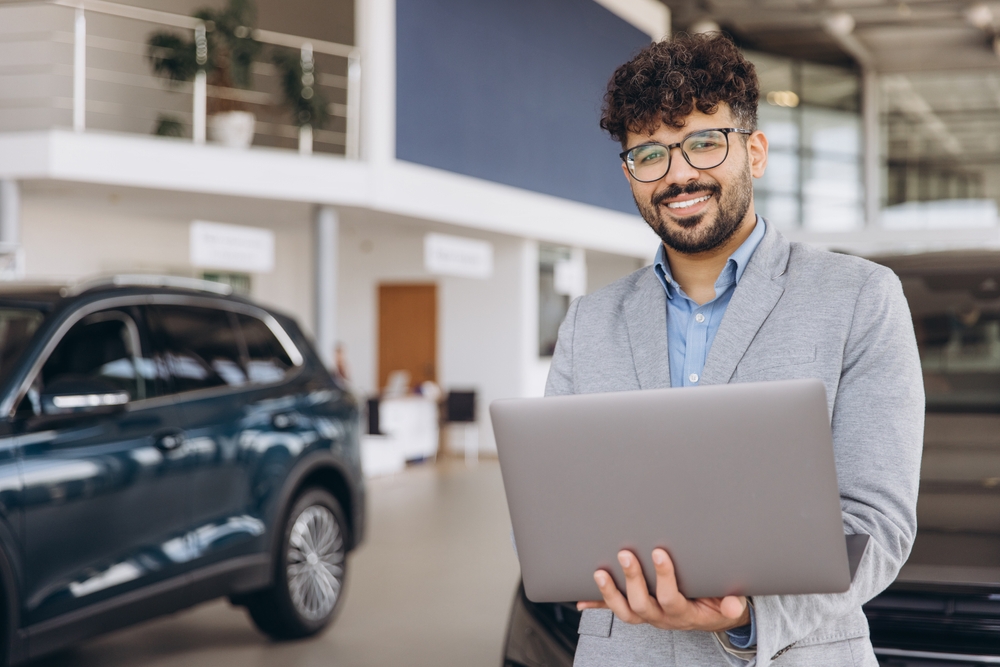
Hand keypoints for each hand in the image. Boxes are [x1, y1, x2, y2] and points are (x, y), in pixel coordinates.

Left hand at [576, 548, 749, 631]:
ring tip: (599, 572)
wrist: (711, 615)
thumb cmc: (717, 602)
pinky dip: (597, 604)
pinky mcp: (637, 610)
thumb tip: (734, 604)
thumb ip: (732, 602)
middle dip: (632, 579)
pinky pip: (615, 610)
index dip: (664, 578)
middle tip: (625, 554)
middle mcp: (662, 617)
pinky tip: (581, 599)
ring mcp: (647, 614)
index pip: (671, 598)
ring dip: (609, 592)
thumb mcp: (730, 603)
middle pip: (641, 604)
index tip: (659, 552)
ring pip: (625, 610)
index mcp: (684, 613)